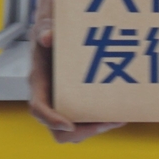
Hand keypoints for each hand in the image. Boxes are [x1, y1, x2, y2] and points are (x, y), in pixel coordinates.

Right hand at [27, 28, 122, 143]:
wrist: (55, 37)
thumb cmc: (50, 33)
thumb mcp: (45, 27)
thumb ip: (45, 30)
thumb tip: (47, 37)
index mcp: (38, 84)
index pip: (38, 109)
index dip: (51, 120)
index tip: (68, 124)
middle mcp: (49, 100)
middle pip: (58, 130)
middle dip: (82, 131)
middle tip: (105, 122)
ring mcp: (62, 105)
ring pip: (75, 131)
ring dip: (96, 129)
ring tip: (118, 119)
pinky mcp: (75, 106)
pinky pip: (85, 123)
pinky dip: (102, 123)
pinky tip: (120, 115)